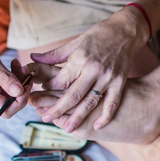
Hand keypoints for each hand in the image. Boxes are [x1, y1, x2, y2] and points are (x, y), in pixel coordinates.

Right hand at [0, 29, 27, 116]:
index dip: (20, 101)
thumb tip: (18, 92)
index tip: (26, 84)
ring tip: (18, 64)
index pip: (6, 110)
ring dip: (20, 80)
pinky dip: (15, 76)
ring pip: (13, 93)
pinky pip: (9, 86)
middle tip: (24, 69)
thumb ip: (4, 77)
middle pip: (12, 102)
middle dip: (22, 87)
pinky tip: (14, 65)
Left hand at [30, 6, 150, 132]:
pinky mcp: (119, 82)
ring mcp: (107, 77)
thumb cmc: (99, 35)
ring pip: (91, 102)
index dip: (49, 89)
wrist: (126, 31)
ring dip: (78, 117)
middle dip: (58, 109)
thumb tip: (33, 60)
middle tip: (46, 119)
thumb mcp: (75, 42)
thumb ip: (55, 55)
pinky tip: (97, 127)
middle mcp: (93, 69)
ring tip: (68, 128)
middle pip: (73, 95)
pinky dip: (105, 116)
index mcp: (80, 58)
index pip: (61, 80)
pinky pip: (112, 102)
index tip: (42, 94)